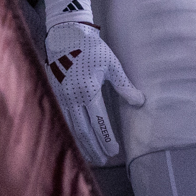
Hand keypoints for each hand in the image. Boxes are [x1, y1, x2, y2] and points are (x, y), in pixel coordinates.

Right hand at [44, 20, 144, 166]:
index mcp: (88, 91)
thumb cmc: (92, 48)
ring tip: (92, 156)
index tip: (115, 151)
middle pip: (83, 130)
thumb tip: (140, 102)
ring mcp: (61, 98)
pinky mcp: (55, 95)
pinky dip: (71, 132)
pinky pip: (63, 119)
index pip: (99, 122)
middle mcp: (73, 98)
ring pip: (72, 127)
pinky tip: (77, 140)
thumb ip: (124, 86)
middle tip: (104, 160)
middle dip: (94, 146)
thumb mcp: (112, 65)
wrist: (66, 35)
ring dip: (82, 143)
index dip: (106, 138)